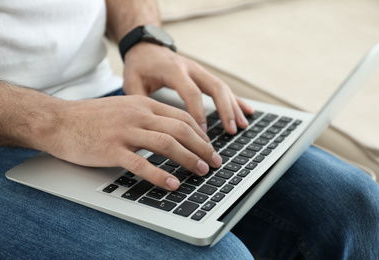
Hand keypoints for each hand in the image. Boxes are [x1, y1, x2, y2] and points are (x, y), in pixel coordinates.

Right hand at [49, 96, 221, 190]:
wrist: (58, 120)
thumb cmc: (91, 117)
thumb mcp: (124, 108)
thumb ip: (146, 116)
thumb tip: (170, 132)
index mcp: (143, 104)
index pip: (181, 117)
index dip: (200, 133)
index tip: (209, 146)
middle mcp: (138, 114)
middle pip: (180, 130)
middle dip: (202, 147)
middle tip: (214, 161)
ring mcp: (125, 131)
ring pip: (166, 144)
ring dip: (189, 159)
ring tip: (202, 171)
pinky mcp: (111, 149)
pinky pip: (141, 163)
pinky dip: (160, 175)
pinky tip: (173, 184)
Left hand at [122, 43, 253, 133]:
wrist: (147, 47)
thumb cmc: (139, 66)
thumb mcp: (132, 81)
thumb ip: (140, 102)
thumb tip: (151, 127)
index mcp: (173, 70)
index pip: (191, 93)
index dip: (198, 114)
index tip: (203, 133)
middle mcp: (191, 68)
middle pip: (215, 87)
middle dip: (225, 110)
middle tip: (231, 130)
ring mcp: (200, 71)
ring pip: (223, 87)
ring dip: (233, 107)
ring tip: (241, 126)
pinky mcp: (204, 75)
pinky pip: (223, 87)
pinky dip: (235, 100)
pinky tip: (247, 112)